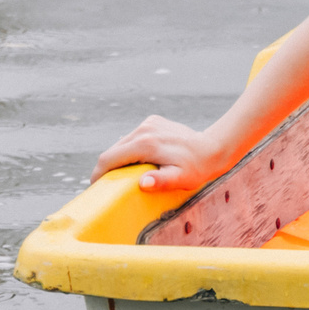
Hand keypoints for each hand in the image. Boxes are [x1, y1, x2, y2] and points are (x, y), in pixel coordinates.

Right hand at [90, 113, 231, 192]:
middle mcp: (143, 129)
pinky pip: (133, 138)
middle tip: (109, 185)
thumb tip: (143, 183)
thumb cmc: (196, 168)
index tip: (96, 187)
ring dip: (120, 159)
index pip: (109, 159)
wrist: (212, 148)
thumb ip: (161, 182)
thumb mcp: (180, 180)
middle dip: (108, 168)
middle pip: (113, 151)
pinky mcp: (152, 122)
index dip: (98, 174)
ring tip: (125, 175)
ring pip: (122, 144)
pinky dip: (132, 150)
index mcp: (146, 144)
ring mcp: (148, 123)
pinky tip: (142, 161)